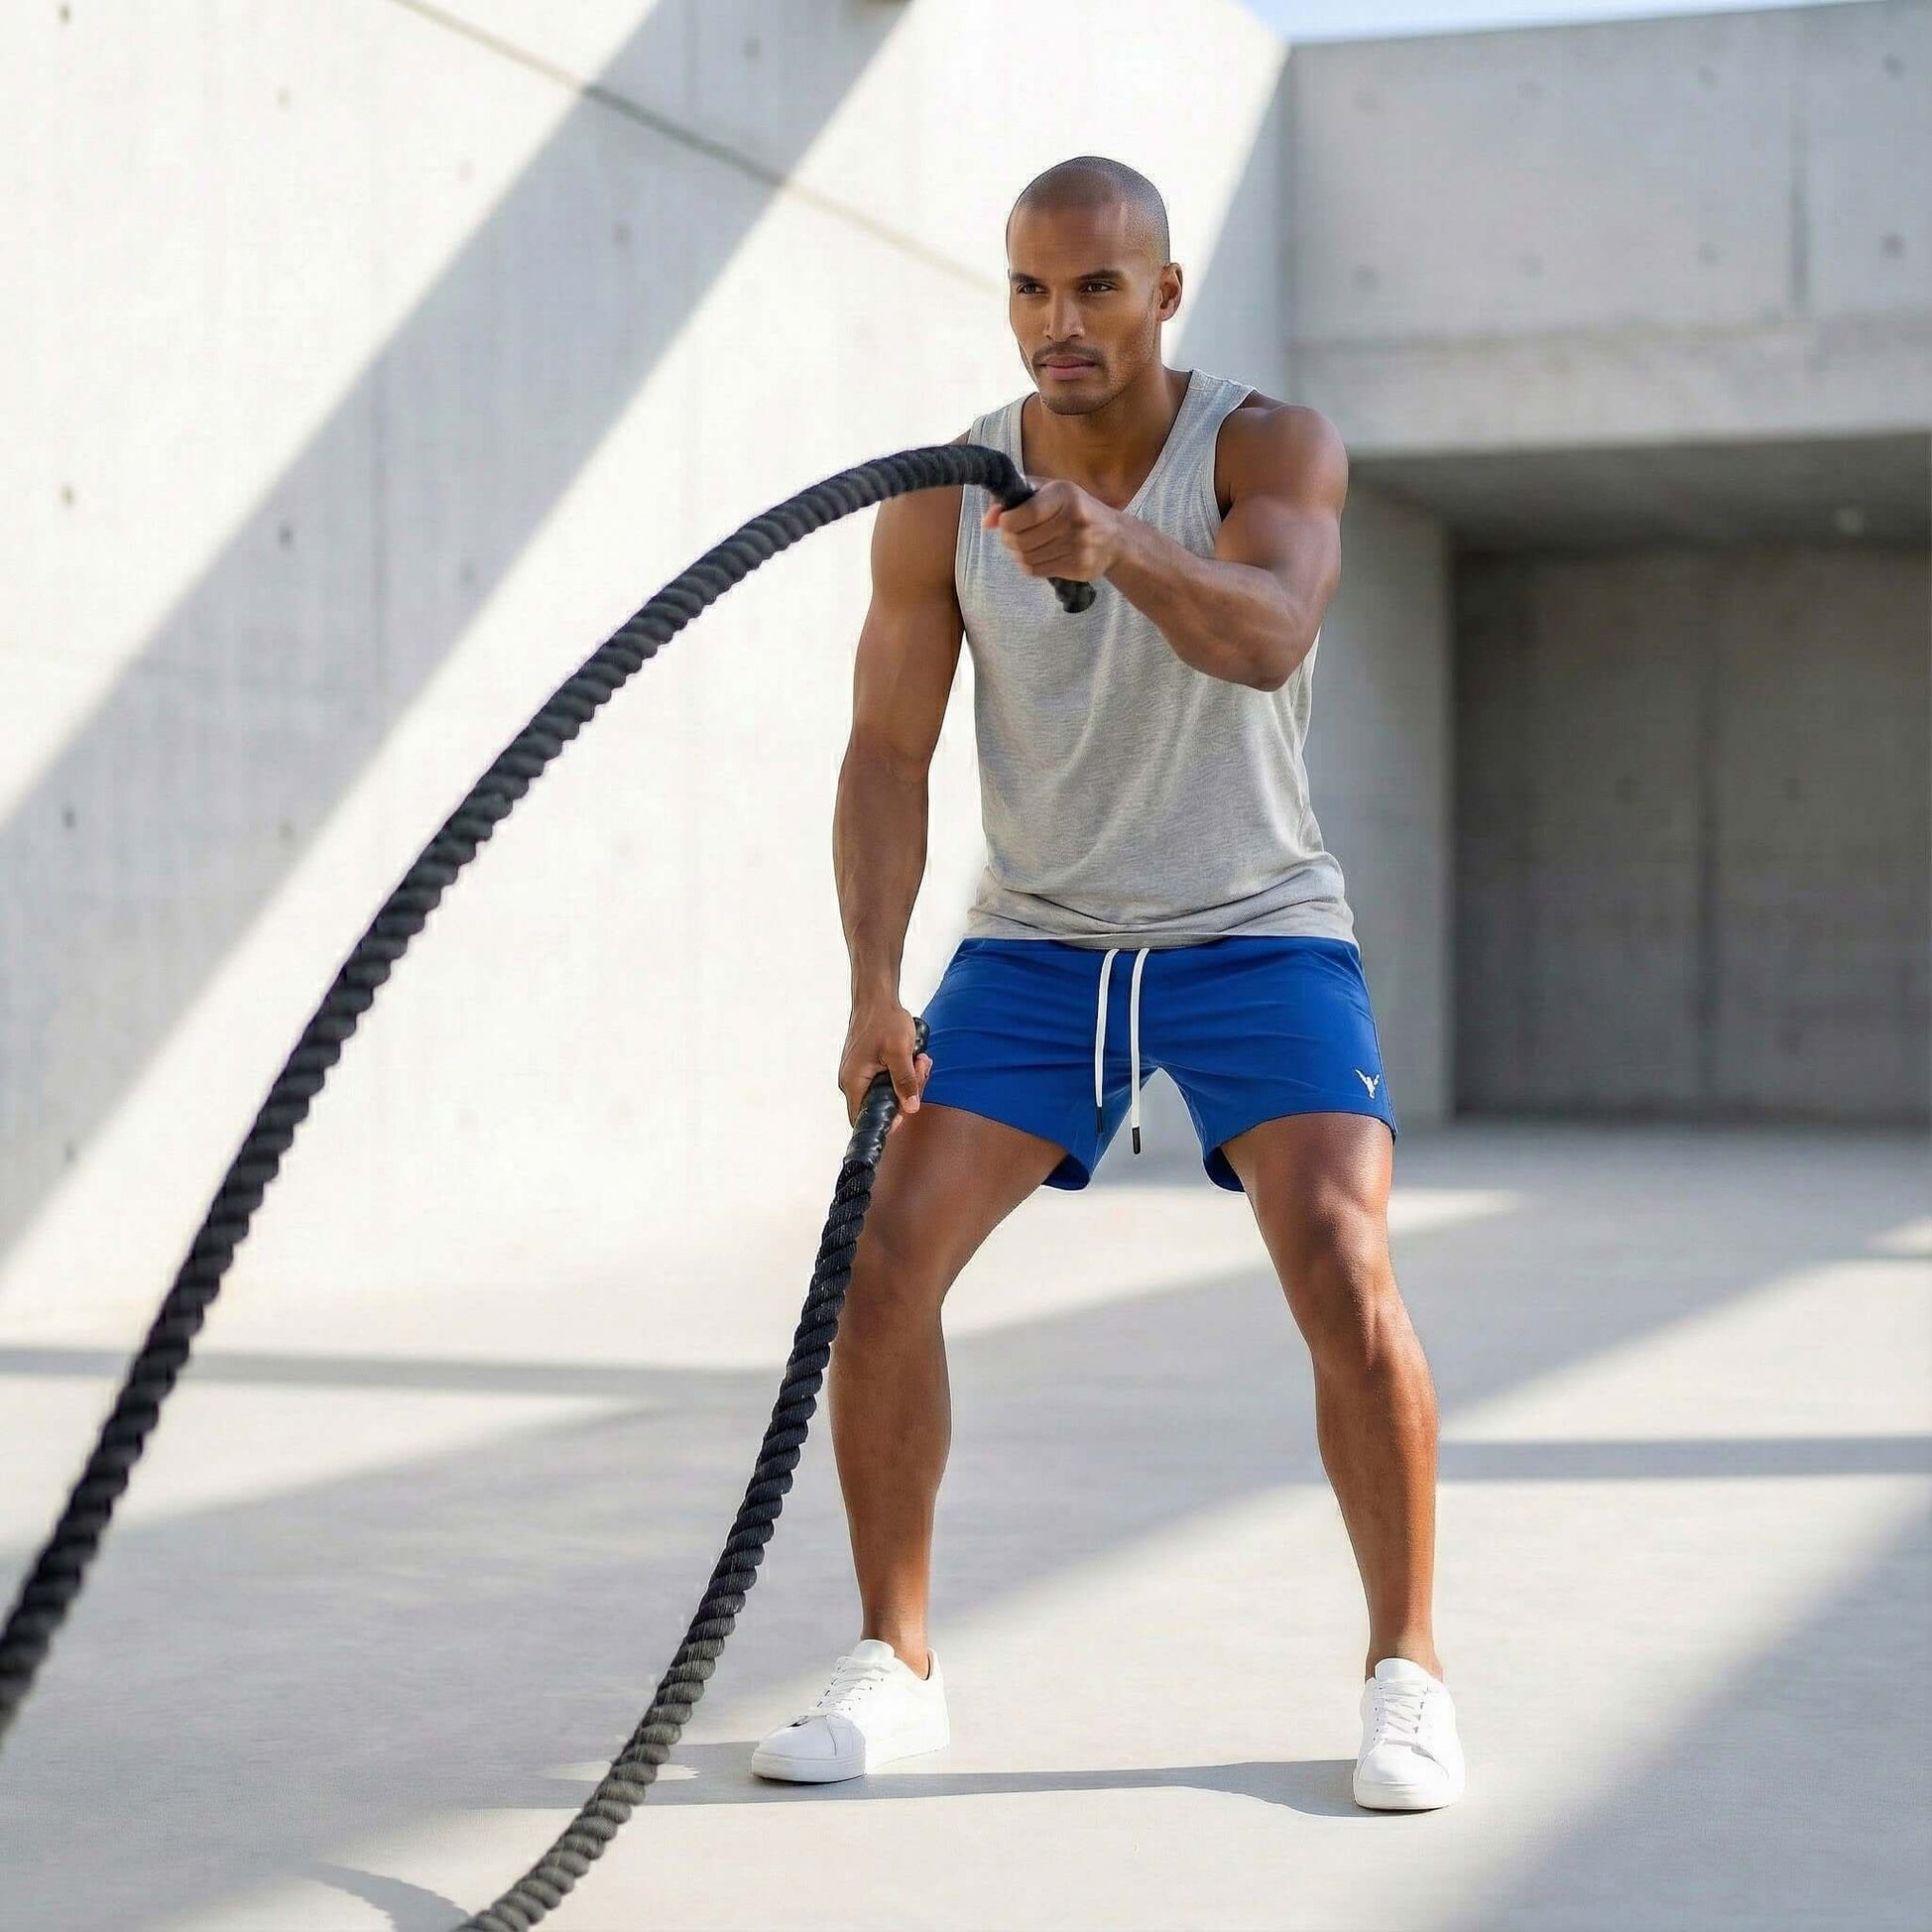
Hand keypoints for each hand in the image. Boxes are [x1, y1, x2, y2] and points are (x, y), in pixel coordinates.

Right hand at [839, 999, 932, 1132]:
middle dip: (907, 1092)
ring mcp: (859, 1074)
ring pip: (887, 1092)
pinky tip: (913, 1057)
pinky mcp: (867, 1067)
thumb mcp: (899, 1051)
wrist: (876, 998)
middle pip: (881, 1106)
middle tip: (921, 1069)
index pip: (864, 1119)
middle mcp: (852, 1082)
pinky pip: (886, 1080)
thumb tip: (911, 1108)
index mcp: (854, 1082)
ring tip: (919, 1059)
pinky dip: (902, 1072)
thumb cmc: (884, 1020)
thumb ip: (905, 1081)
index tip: (908, 1106)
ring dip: (908, 1080)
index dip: (887, 1121)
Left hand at [982, 479, 1122, 583]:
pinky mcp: (1079, 567)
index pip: (1024, 515)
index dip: (1006, 522)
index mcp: (1065, 494)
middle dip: (1008, 539)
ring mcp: (1078, 546)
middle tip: (1012, 536)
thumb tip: (986, 521)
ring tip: (1026, 545)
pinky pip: (1037, 571)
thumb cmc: (1074, 509)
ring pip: (1026, 558)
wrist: (1115, 537)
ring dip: (1018, 553)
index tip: (1005, 521)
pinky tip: (1037, 555)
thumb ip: (1015, 498)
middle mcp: (1074, 520)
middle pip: (1021, 540)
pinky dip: (1029, 565)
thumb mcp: (1049, 491)